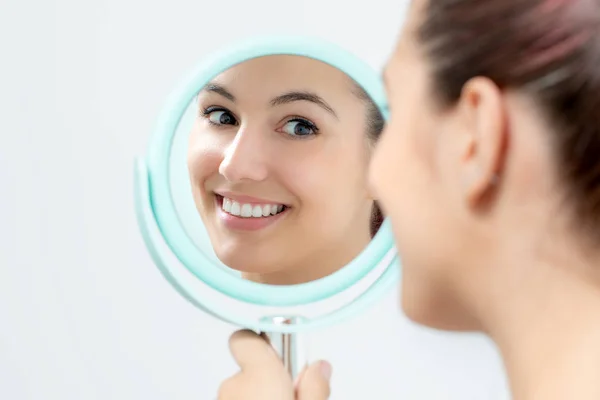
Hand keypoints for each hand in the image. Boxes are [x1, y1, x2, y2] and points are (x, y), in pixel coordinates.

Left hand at [217, 329, 331, 399]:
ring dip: (260, 396)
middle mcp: (233, 387)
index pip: (246, 338)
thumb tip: (319, 368)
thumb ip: (315, 387)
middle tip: (293, 395)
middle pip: (251, 370)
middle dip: (270, 380)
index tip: (285, 354)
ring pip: (243, 391)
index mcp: (258, 377)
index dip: (263, 342)